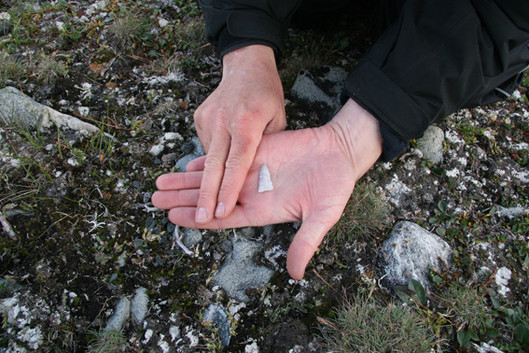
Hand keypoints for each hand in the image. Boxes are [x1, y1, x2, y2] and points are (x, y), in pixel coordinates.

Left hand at [153, 99, 382, 278]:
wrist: (340, 153)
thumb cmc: (334, 186)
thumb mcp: (322, 216)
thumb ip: (305, 242)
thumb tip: (295, 274)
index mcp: (263, 210)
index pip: (223, 217)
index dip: (198, 218)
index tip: (173, 219)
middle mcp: (252, 193)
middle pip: (210, 198)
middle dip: (182, 199)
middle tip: (154, 199)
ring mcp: (251, 172)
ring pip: (212, 177)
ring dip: (186, 180)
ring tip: (160, 183)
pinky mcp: (255, 151)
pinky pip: (226, 157)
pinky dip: (206, 161)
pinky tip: (186, 165)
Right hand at [193, 45, 285, 223]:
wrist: (246, 66)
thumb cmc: (267, 95)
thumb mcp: (278, 120)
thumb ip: (267, 148)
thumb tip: (255, 176)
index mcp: (248, 123)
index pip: (236, 163)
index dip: (227, 190)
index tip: (219, 212)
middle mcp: (225, 121)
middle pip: (213, 166)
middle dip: (204, 196)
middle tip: (197, 218)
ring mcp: (209, 118)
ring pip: (206, 158)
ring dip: (201, 181)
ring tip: (184, 200)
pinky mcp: (200, 117)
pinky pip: (205, 146)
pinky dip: (208, 161)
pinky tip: (207, 171)